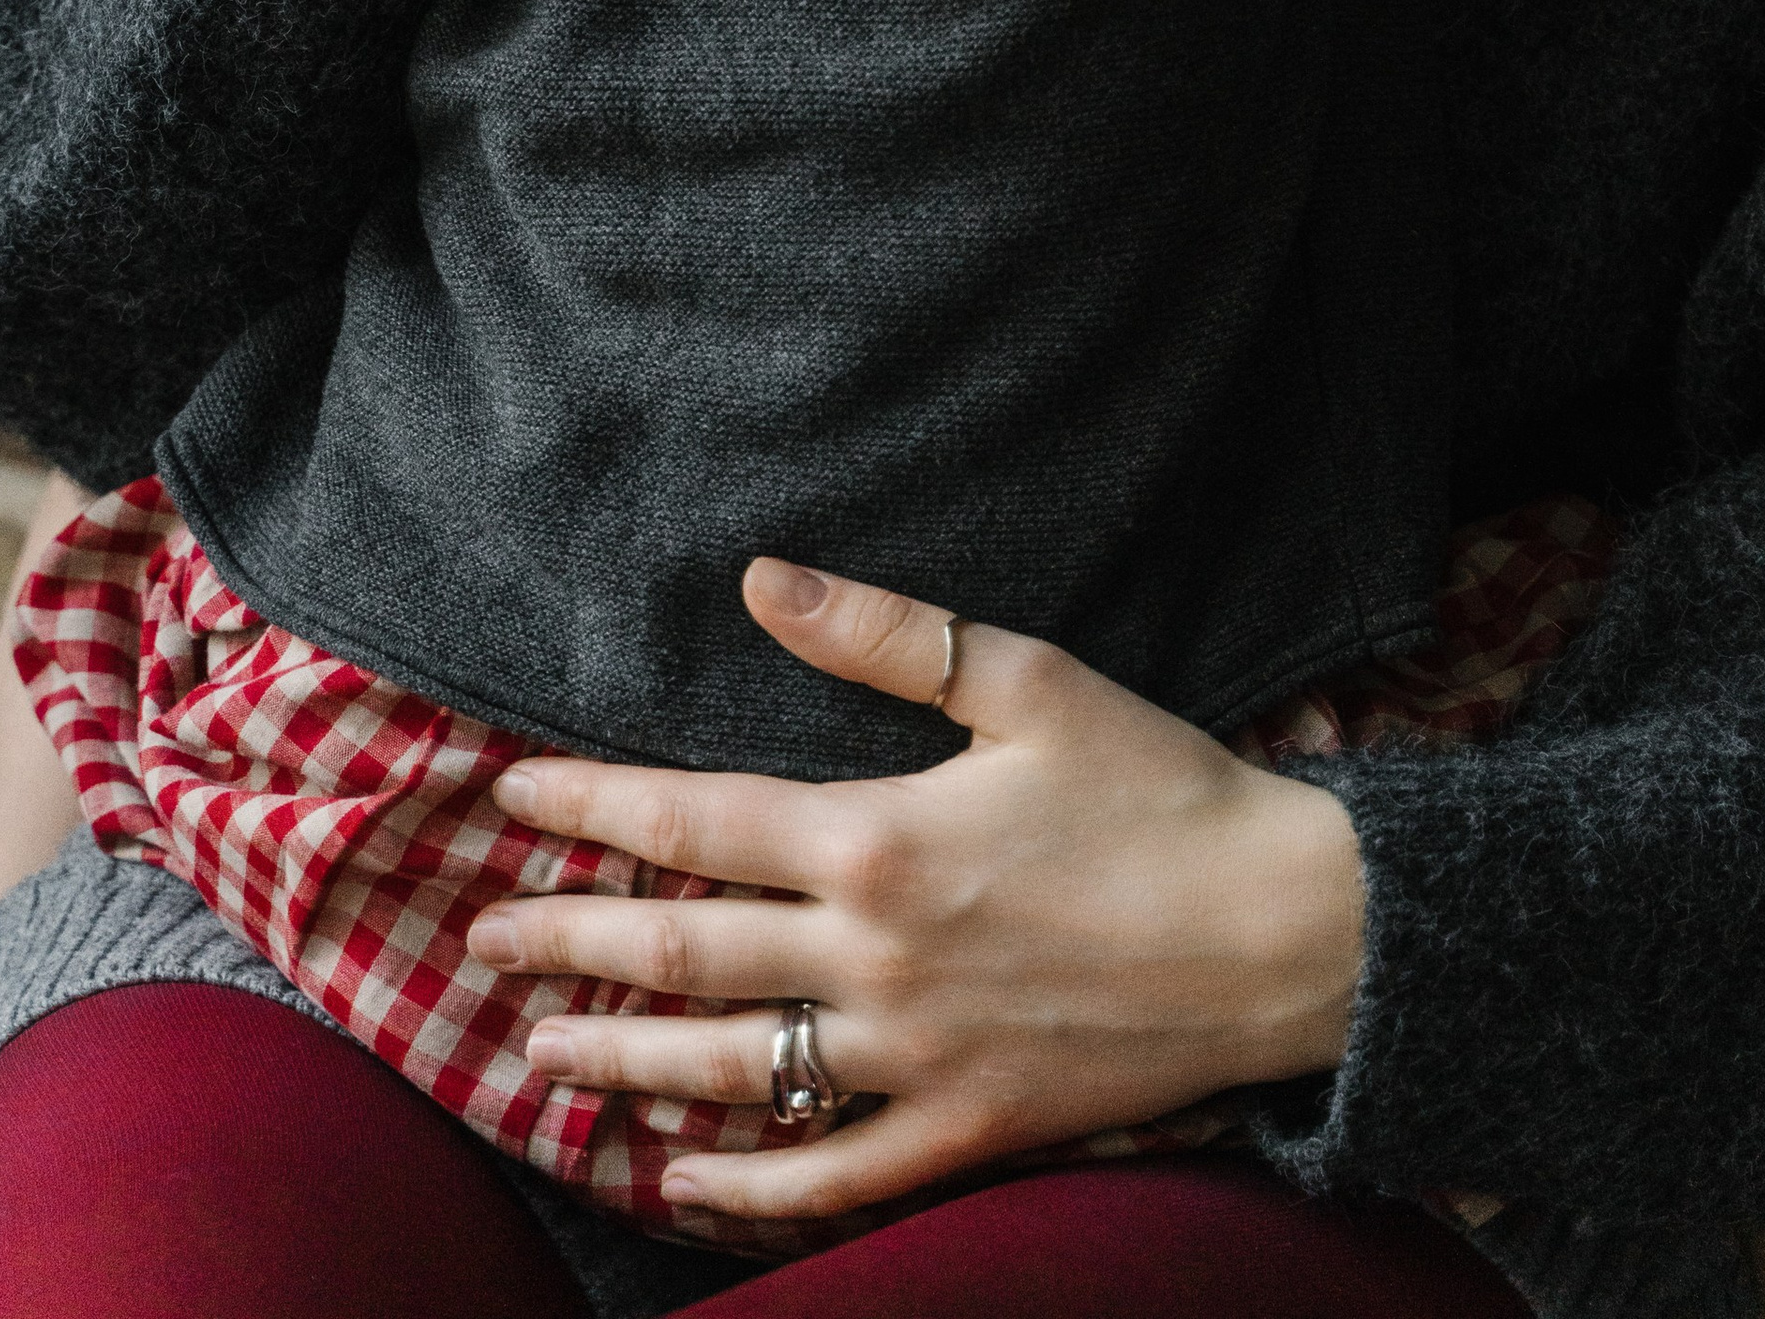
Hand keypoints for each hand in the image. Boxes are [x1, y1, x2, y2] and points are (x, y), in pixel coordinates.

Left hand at [466, 559, 1364, 1223]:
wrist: (1285, 933)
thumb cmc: (1161, 790)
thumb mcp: (1027, 681)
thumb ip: (884, 637)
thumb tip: (763, 578)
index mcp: (879, 836)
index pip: (693, 819)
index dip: (589, 809)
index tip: (508, 801)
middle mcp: (875, 957)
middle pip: (683, 950)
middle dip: (570, 940)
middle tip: (479, 940)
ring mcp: (914, 1056)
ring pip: (731, 1067)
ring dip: (622, 1058)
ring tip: (540, 1047)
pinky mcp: (965, 1129)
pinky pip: (828, 1176)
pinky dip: (746, 1186)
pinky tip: (682, 1180)